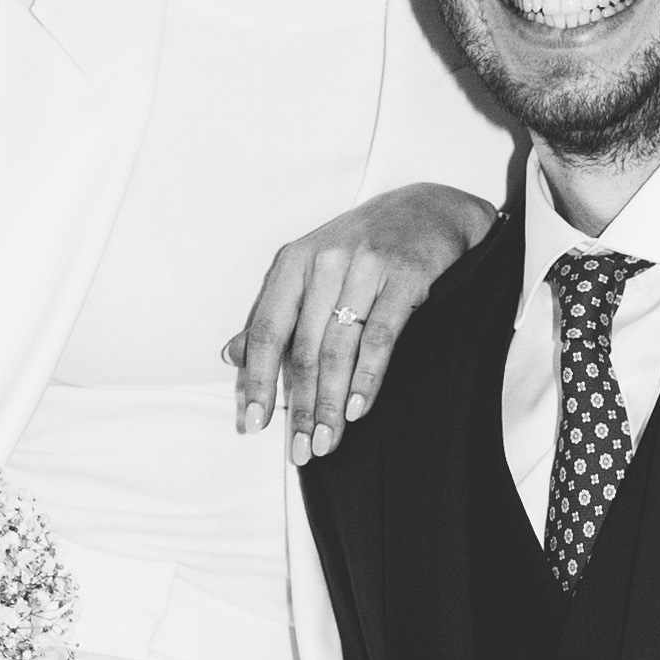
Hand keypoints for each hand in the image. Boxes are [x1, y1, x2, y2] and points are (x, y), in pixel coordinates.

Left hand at [230, 182, 495, 462]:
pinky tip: (360, 409)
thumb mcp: (311, 269)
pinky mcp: (404, 278)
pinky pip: (381, 337)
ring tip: (327, 442)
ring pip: (339, 349)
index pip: (267, 331)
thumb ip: (273, 313)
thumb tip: (230, 357)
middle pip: (304, 349)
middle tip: (299, 450)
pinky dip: (368, 377)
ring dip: (332, 403)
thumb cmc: (365, 245)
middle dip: (300, 407)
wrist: (429, 209)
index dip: (258, 381)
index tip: (254, 424)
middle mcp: (325, 262)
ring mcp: (365, 268)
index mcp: (294, 262)